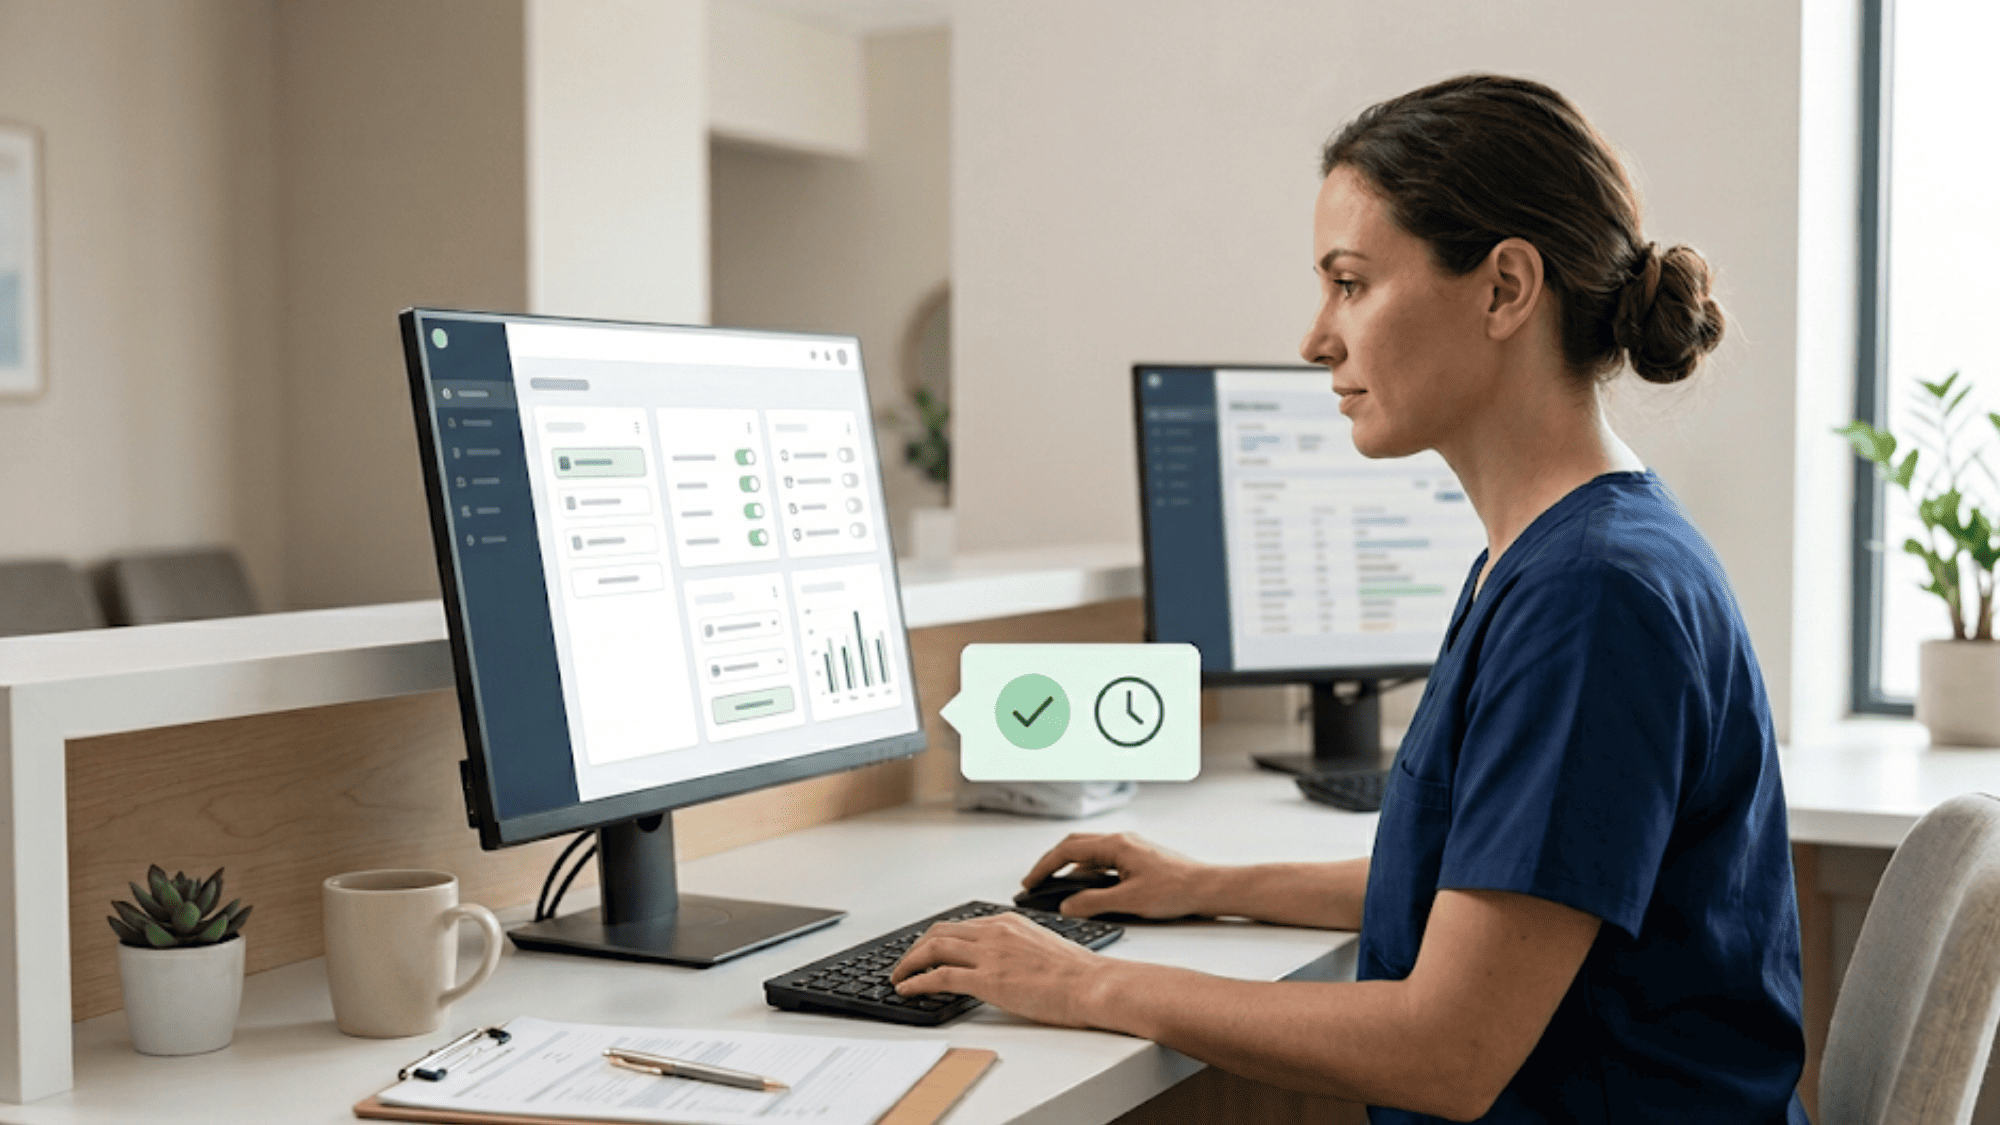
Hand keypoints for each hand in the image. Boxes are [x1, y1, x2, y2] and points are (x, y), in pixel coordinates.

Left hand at [890, 912, 1120, 1027]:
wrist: (1094, 985)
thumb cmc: (1079, 973)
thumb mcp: (1043, 947)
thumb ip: (1018, 948)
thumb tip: (1006, 964)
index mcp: (1009, 922)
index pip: (961, 925)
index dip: (936, 938)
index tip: (926, 949)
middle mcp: (995, 932)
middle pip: (939, 932)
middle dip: (916, 948)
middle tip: (905, 963)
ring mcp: (989, 954)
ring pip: (933, 948)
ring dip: (909, 963)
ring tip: (898, 977)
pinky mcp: (987, 979)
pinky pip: (940, 976)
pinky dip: (916, 981)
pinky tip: (907, 990)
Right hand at [1023, 832, 1214, 918]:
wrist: (1210, 888)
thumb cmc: (1177, 890)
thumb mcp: (1129, 901)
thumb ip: (1093, 903)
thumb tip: (1067, 906)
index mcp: (1116, 845)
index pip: (1068, 850)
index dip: (1044, 866)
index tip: (1030, 882)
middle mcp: (1121, 841)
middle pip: (1075, 846)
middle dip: (1052, 864)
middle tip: (1037, 883)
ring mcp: (1131, 849)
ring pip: (1090, 855)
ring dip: (1071, 871)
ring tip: (1058, 891)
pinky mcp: (1139, 860)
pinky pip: (1105, 863)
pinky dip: (1089, 876)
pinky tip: (1089, 894)